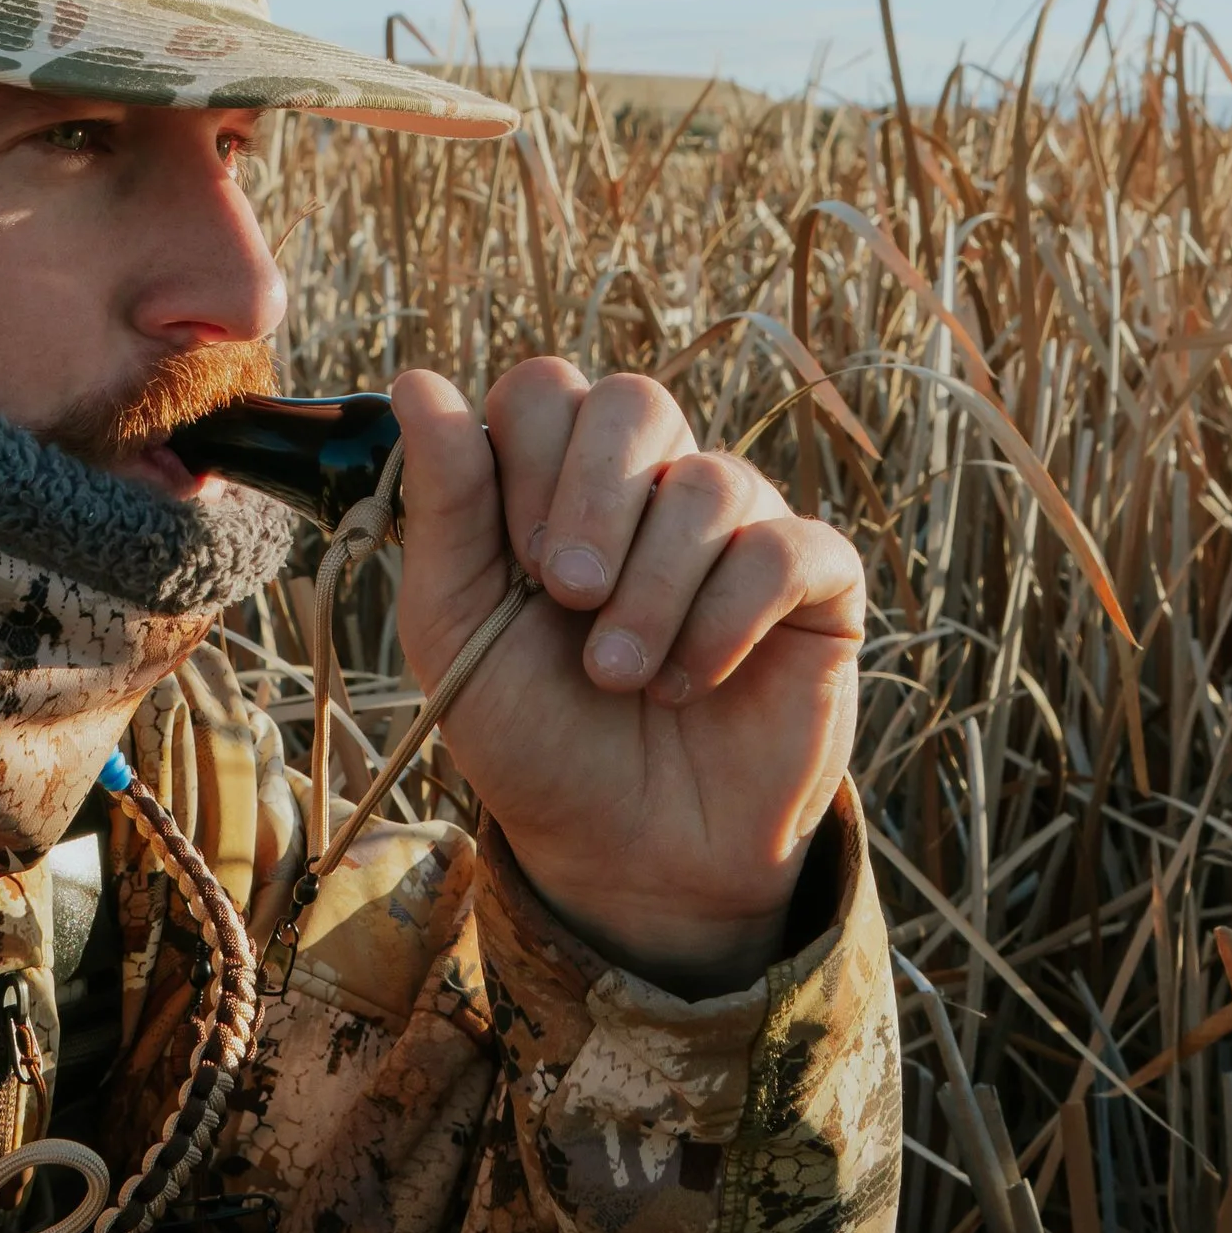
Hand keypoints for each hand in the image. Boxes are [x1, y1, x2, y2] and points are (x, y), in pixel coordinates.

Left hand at [387, 362, 862, 989]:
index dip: (529, 461)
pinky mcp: (815, 581)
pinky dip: (729, 620)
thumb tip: (416, 379)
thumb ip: (442, 506)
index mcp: (556, 480)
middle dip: (595, 498)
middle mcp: (652, 484)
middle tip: (566, 595)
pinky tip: (693, 680)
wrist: (627, 852)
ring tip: (621, 678)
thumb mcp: (457, 627)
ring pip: (711, 482)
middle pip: (636, 400)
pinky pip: (787, 549)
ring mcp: (738, 525)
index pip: (547, 390)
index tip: (519, 564)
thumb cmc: (535, 735)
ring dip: (653, 590)